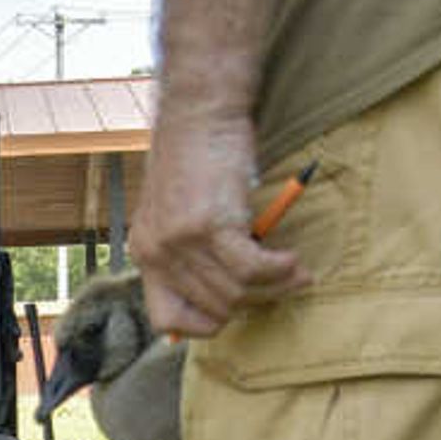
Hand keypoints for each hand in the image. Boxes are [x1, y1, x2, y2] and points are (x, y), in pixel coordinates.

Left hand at [133, 118, 307, 341]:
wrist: (198, 115)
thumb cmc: (196, 158)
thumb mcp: (178, 211)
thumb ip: (191, 251)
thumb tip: (229, 293)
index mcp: (145, 253)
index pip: (166, 319)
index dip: (203, 324)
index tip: (233, 310)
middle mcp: (156, 253)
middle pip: (213, 307)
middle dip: (254, 301)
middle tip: (284, 284)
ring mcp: (180, 242)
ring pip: (235, 292)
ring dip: (273, 285)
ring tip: (295, 270)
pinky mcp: (209, 226)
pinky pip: (251, 269)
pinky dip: (278, 269)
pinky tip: (291, 260)